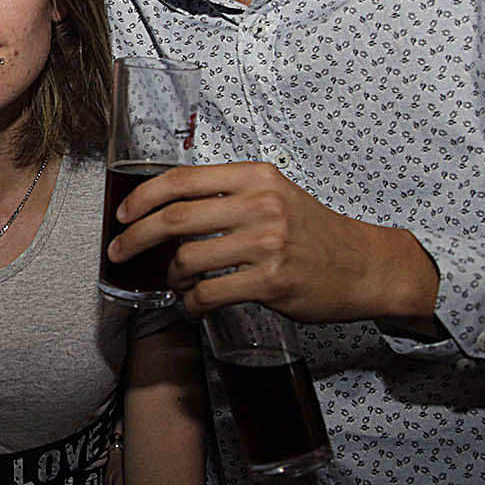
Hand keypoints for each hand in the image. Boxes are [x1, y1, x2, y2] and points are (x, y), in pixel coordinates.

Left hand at [108, 161, 439, 327]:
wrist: (365, 265)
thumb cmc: (315, 232)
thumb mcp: (275, 194)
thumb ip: (229, 194)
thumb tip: (170, 206)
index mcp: (255, 176)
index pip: (181, 179)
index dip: (142, 198)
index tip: (122, 214)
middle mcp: (259, 204)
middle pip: (175, 218)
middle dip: (135, 237)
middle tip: (119, 251)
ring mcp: (266, 243)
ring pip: (188, 259)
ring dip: (170, 277)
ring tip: (176, 284)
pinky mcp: (271, 282)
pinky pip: (209, 294)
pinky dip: (192, 305)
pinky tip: (193, 307)